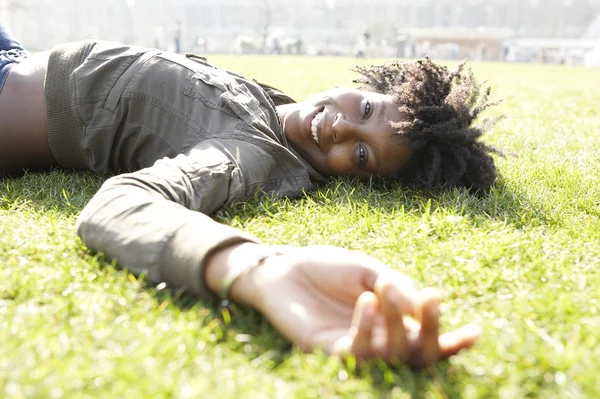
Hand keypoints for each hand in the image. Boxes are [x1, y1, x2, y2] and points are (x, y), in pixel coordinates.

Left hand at [244, 245, 480, 366]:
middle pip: (416, 355)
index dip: (453, 341)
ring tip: (383, 290)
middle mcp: (378, 339)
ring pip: (390, 355)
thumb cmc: (328, 268)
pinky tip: (367, 301)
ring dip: (395, 323)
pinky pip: (356, 350)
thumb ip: (396, 287)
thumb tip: (421, 304)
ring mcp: (354, 347)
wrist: (284, 268)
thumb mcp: (368, 270)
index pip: (428, 340)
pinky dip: (367, 327)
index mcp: (392, 321)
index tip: (476, 332)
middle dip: (431, 331)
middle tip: (431, 298)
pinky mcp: (328, 351)